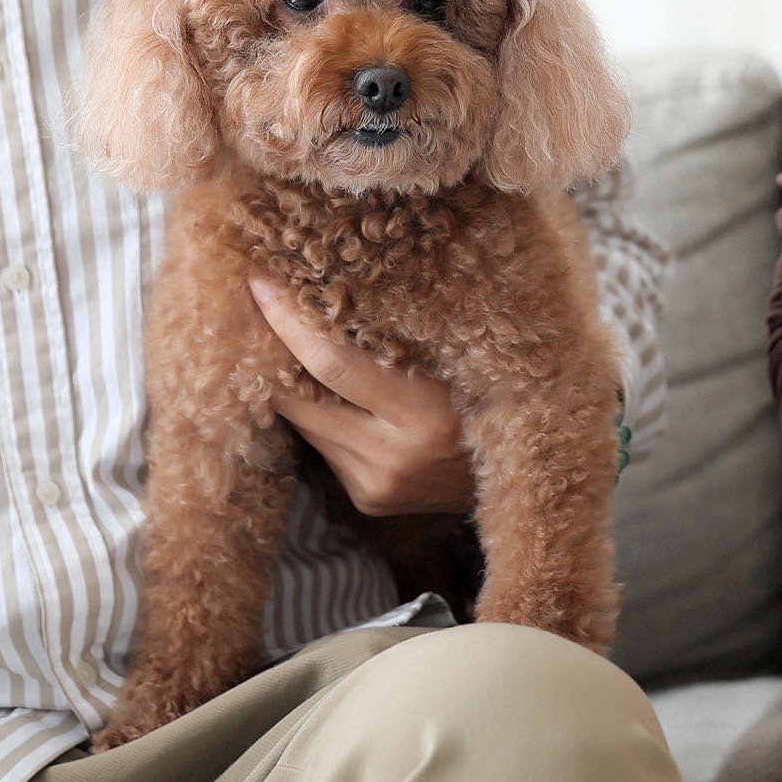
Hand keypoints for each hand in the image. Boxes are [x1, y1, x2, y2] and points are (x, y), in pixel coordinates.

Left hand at [249, 277, 474, 514]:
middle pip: (301, 400)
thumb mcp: (456, 361)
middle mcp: (393, 459)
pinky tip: (343, 400)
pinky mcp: (367, 500)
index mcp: (424, 417)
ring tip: (304, 351)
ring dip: (298, 388)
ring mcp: (376, 485)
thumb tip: (324, 295)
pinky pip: (325, 446)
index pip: (333, 365)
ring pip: (306, 425)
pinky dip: (324, 418)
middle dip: (275, 357)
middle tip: (262, 310)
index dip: (288, 323)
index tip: (258, 281)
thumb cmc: (493, 399)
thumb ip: (395, 339)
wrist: (523, 474)